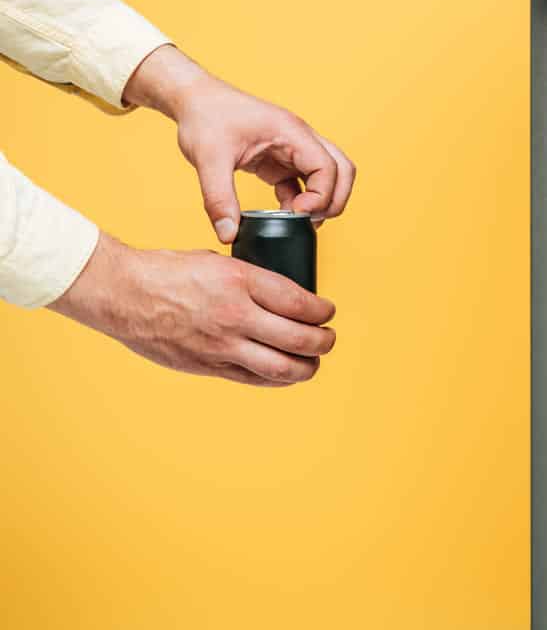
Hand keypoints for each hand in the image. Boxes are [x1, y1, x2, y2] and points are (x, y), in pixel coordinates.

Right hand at [49, 233, 335, 385]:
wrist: (123, 293)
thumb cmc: (167, 272)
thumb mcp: (217, 262)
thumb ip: (249, 280)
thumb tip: (279, 296)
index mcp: (241, 281)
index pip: (299, 302)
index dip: (322, 311)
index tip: (327, 311)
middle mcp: (236, 314)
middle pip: (299, 338)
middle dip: (323, 341)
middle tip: (328, 338)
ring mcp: (223, 345)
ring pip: (282, 367)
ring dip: (307, 367)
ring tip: (314, 361)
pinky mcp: (209, 366)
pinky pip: (254, 379)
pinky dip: (277, 379)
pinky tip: (285, 373)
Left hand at [123, 45, 354, 242]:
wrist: (193, 100)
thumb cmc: (205, 116)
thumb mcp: (208, 160)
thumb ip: (219, 199)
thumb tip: (229, 234)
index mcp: (291, 132)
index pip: (328, 167)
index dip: (321, 195)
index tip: (296, 213)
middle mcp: (299, 139)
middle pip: (342, 170)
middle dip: (334, 200)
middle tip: (310, 222)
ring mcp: (293, 149)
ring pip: (329, 177)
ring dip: (322, 201)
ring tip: (298, 221)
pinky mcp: (281, 160)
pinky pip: (305, 183)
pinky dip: (301, 201)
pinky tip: (283, 214)